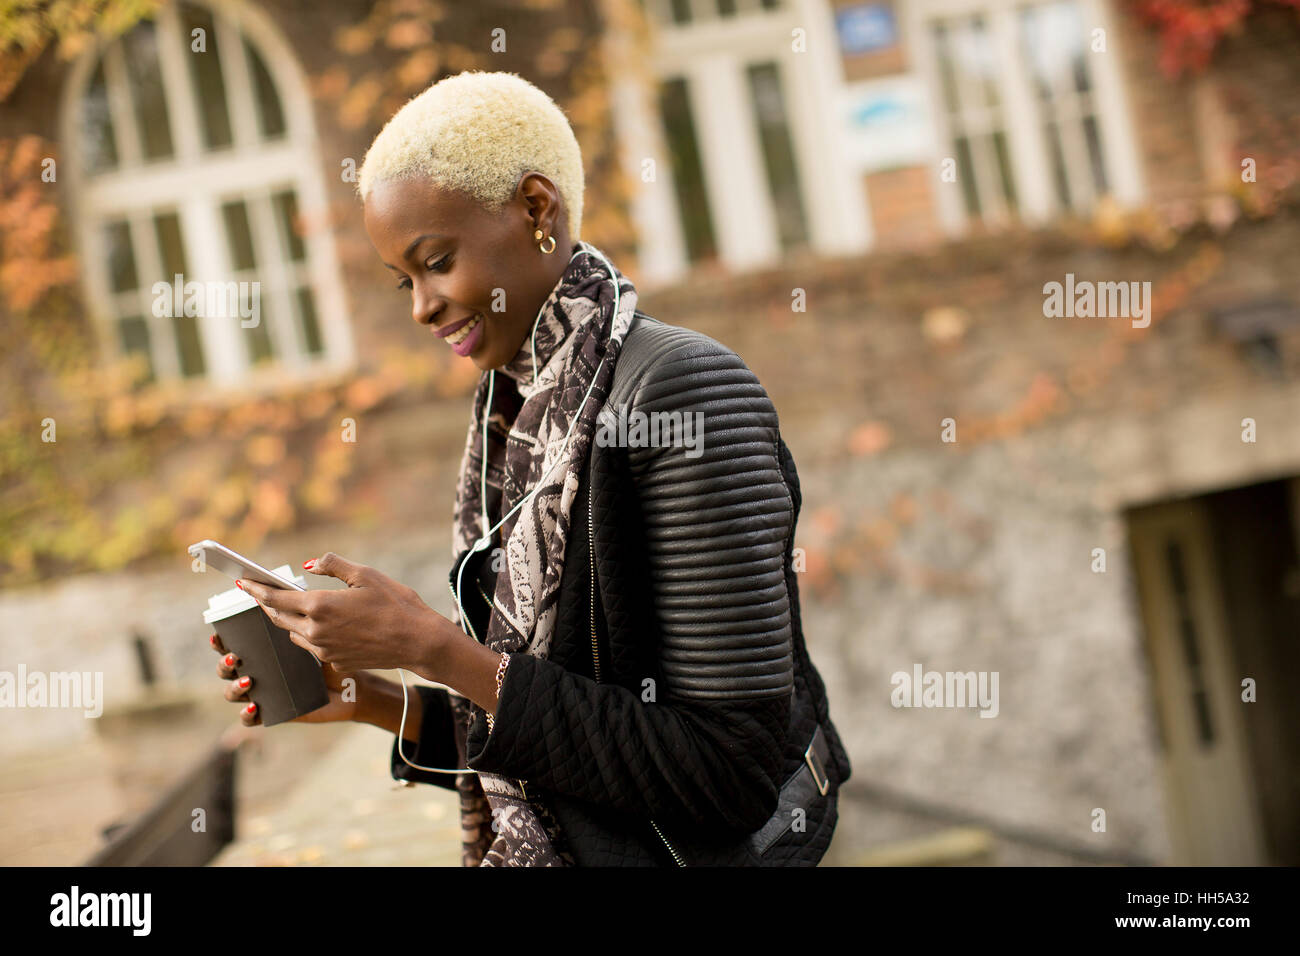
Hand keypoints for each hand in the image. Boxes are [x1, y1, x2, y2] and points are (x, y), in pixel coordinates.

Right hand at [209, 630, 359, 725]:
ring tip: (248, 681)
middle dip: (224, 664)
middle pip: (226, 668)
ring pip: (232, 693)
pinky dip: (246, 715)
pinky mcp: (271, 713)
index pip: (232, 644)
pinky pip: (249, 718)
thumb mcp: (311, 642)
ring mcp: (262, 693)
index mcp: (261, 652)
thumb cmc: (328, 660)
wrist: (348, 689)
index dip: (219, 642)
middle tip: (235, 658)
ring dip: (233, 687)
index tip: (217, 636)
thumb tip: (281, 605)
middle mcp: (256, 672)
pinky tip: (253, 708)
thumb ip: (296, 627)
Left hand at [233, 552, 449, 675]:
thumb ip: (332, 565)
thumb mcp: (366, 574)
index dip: (255, 590)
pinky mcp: (336, 664)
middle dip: (268, 605)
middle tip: (261, 592)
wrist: (418, 641)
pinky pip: (314, 647)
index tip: (241, 583)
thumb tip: (308, 565)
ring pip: (295, 634)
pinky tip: (324, 626)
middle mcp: (316, 632)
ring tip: (293, 607)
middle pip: (279, 618)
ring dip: (290, 621)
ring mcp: (325, 651)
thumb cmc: (396, 603)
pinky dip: (312, 635)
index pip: (274, 599)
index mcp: (320, 606)